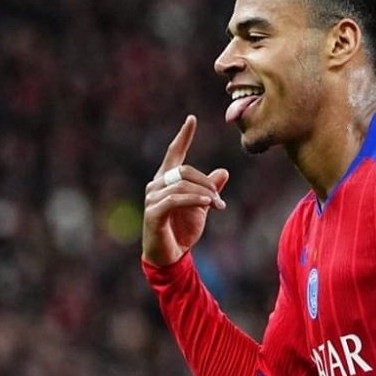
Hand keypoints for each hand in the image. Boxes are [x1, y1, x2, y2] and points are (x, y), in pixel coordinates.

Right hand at [142, 115, 228, 265]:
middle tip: (219, 199)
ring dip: (204, 193)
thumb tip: (224, 171)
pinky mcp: (153, 212)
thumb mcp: (202, 207)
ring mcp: (152, 198)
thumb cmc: (183, 230)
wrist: (171, 256)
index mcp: (167, 180)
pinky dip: (194, 199)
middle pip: (184, 170)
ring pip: (182, 184)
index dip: (183, 136)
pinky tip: (207, 204)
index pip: (174, 153)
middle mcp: (156, 185)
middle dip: (206, 182)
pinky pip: (175, 199)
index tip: (191, 119)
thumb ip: (210, 189)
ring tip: (216, 205)